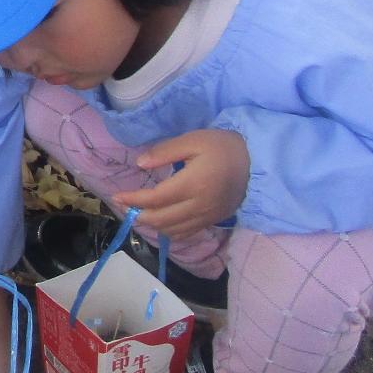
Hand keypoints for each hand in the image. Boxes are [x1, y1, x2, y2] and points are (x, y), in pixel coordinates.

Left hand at [116, 128, 250, 240]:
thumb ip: (165, 152)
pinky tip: (161, 221)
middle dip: (139, 215)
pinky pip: (187, 233)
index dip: (133, 200)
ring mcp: (207, 216)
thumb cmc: (222, 146)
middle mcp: (199, 206)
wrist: (256, 161)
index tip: (117, 197)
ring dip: (152, 225)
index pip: (155, 199)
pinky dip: (170, 231)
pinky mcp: (213, 221)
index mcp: (193, 184)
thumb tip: (140, 164)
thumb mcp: (193, 140)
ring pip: (172, 231)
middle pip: (161, 219)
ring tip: (140, 213)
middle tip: (125, 205)